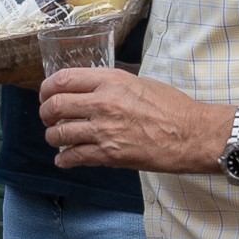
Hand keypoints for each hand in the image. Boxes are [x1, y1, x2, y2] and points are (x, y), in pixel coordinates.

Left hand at [38, 66, 222, 173]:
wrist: (193, 134)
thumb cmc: (172, 107)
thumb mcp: (139, 82)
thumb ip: (111, 84)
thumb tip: (91, 88)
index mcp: (110, 80)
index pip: (63, 79)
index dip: (47, 88)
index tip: (45, 94)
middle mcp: (103, 103)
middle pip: (55, 106)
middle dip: (45, 113)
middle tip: (47, 118)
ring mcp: (104, 130)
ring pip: (59, 133)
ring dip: (52, 137)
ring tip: (56, 138)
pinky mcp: (110, 155)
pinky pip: (74, 157)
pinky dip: (64, 159)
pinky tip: (63, 159)